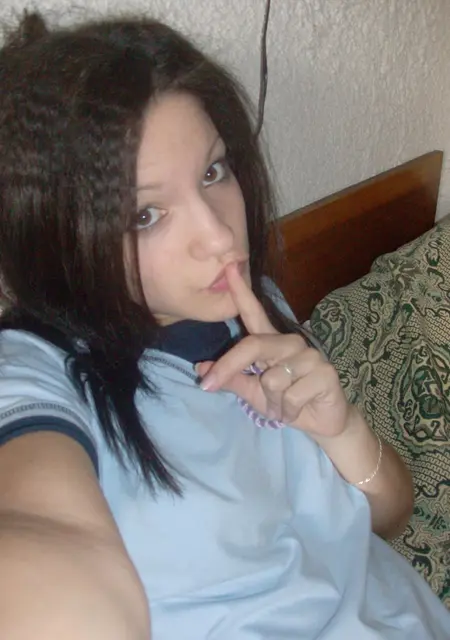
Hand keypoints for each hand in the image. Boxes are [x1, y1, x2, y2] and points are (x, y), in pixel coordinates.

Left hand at [196, 264, 350, 438]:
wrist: (322, 422)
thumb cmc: (285, 403)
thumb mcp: (252, 393)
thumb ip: (231, 378)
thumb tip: (200, 368)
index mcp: (271, 343)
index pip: (254, 313)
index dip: (241, 292)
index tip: (228, 268)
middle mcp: (290, 343)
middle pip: (253, 345)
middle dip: (228, 368)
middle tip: (208, 387)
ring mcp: (310, 356)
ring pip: (272, 379)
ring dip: (272, 403)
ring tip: (284, 406)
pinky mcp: (325, 373)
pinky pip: (291, 395)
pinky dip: (288, 411)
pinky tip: (299, 410)